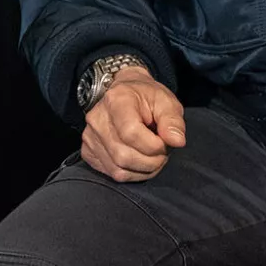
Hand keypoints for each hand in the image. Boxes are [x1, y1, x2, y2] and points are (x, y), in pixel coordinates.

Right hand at [80, 65, 187, 181]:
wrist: (123, 92)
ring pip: (118, 170)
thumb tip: (177, 141)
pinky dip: (131, 173)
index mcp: (116, 100)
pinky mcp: (88, 150)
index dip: (154, 145)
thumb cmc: (145, 97)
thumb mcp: (165, 101)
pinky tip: (138, 160)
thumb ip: (173, 121)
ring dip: (143, 170)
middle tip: (162, 152)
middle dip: (151, 162)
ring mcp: (89, 136)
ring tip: (152, 157)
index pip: (131, 133)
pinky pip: (111, 173)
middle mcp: (97, 119)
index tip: (164, 142)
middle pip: (123, 156)